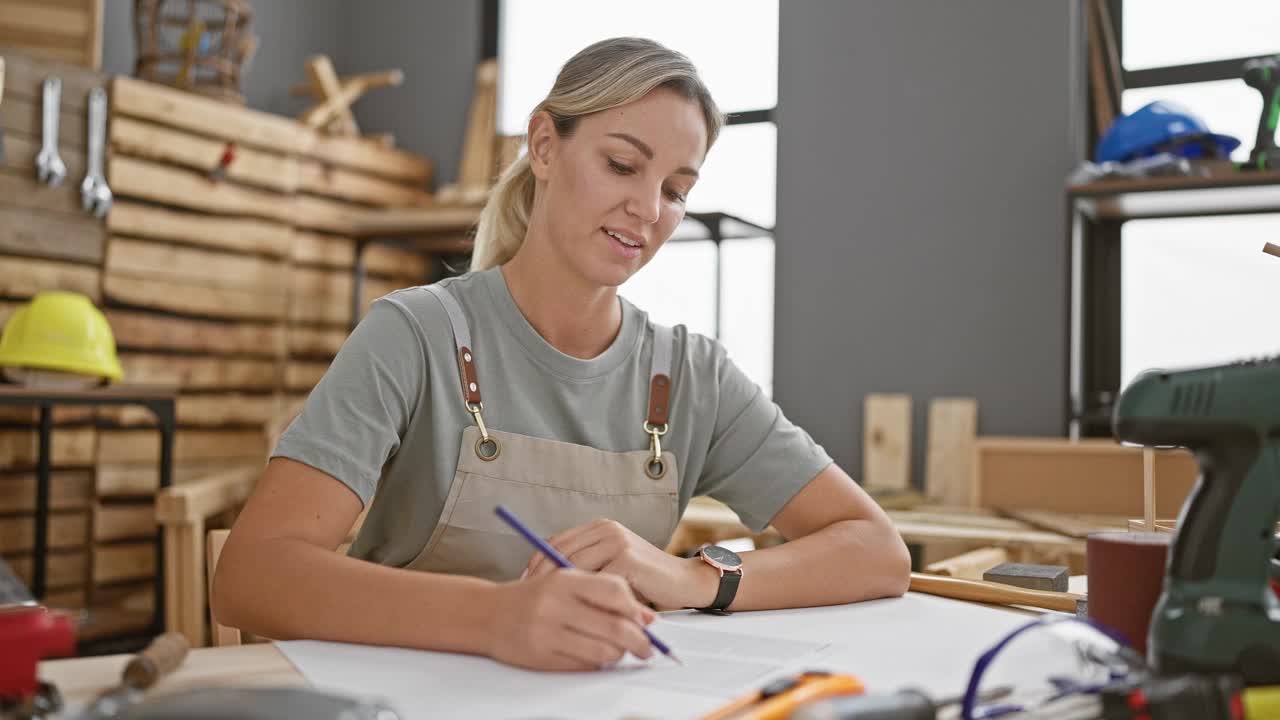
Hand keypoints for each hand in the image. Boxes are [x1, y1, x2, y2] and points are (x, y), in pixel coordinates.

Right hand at [485, 569, 657, 670]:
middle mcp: (556, 605)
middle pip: (615, 627)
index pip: (615, 591)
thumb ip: (604, 593)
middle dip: (640, 641)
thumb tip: (648, 618)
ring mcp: (547, 632)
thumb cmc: (534, 596)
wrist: (487, 614)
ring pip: (604, 651)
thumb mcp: (565, 582)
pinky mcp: (542, 657)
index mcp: (564, 579)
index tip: (645, 620)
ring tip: (620, 651)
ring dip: (620, 654)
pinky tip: (596, 655)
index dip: (636, 608)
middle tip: (648, 648)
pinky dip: (598, 663)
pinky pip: (584, 665)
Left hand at [525, 519, 716, 610]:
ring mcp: (618, 542)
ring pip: (574, 565)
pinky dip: (583, 597)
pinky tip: (573, 611)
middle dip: (542, 575)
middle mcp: (607, 529)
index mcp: (600, 527)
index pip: (557, 540)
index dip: (537, 561)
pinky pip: (594, 580)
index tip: (525, 582)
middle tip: (530, 597)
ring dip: (559, 588)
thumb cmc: (644, 581)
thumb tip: (544, 580)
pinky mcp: (627, 559)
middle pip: (561, 550)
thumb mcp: (611, 567)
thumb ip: (587, 565)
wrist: (683, 582)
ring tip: (548, 606)